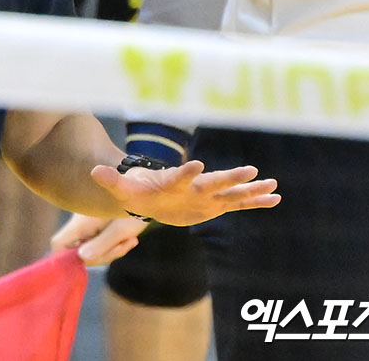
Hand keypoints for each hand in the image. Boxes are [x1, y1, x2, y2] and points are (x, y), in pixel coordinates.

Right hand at [51, 213, 148, 265]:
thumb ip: (101, 244)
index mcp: (81, 222)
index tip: (89, 262)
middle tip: (122, 247)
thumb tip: (82, 258)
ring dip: (111, 250)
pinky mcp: (98, 224)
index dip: (66, 259)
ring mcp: (89, 223)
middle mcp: (80, 222)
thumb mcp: (121, 229)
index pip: (59, 244)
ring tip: (130, 240)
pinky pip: (100, 242)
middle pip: (77, 251)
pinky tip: (130, 239)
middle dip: (100, 255)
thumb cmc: (135, 206)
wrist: (150, 190)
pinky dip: (114, 245)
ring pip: (91, 248)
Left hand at [92, 160, 279, 226]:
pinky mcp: (215, 205)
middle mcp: (194, 186)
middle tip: (250, 169)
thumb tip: (94, 171)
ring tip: (274, 185)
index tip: (195, 164)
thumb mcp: (123, 189)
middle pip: (213, 182)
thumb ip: (112, 179)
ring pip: (231, 193)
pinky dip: (255, 202)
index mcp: (174, 182)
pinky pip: (238, 204)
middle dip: (230, 177)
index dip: (186, 171)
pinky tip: (275, 199)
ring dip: (250, 189)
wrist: (152, 194)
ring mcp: (207, 195)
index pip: (180, 176)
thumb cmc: (139, 191)